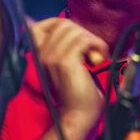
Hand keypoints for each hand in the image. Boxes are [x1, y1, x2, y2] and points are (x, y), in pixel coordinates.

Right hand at [29, 18, 108, 139]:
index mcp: (39, 55)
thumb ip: (66, 47)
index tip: (80, 37)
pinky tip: (99, 58)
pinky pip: (83, 40)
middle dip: (83, 33)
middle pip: (63, 24)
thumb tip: (75, 31)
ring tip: (96, 56)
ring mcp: (51, 57)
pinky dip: (97, 45)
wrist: (79, 115)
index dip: (62, 24)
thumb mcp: (69, 64)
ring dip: (92, 40)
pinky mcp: (65, 61)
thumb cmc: (78, 92)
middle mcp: (42, 54)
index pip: (42, 25)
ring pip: (75, 30)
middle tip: (92, 50)